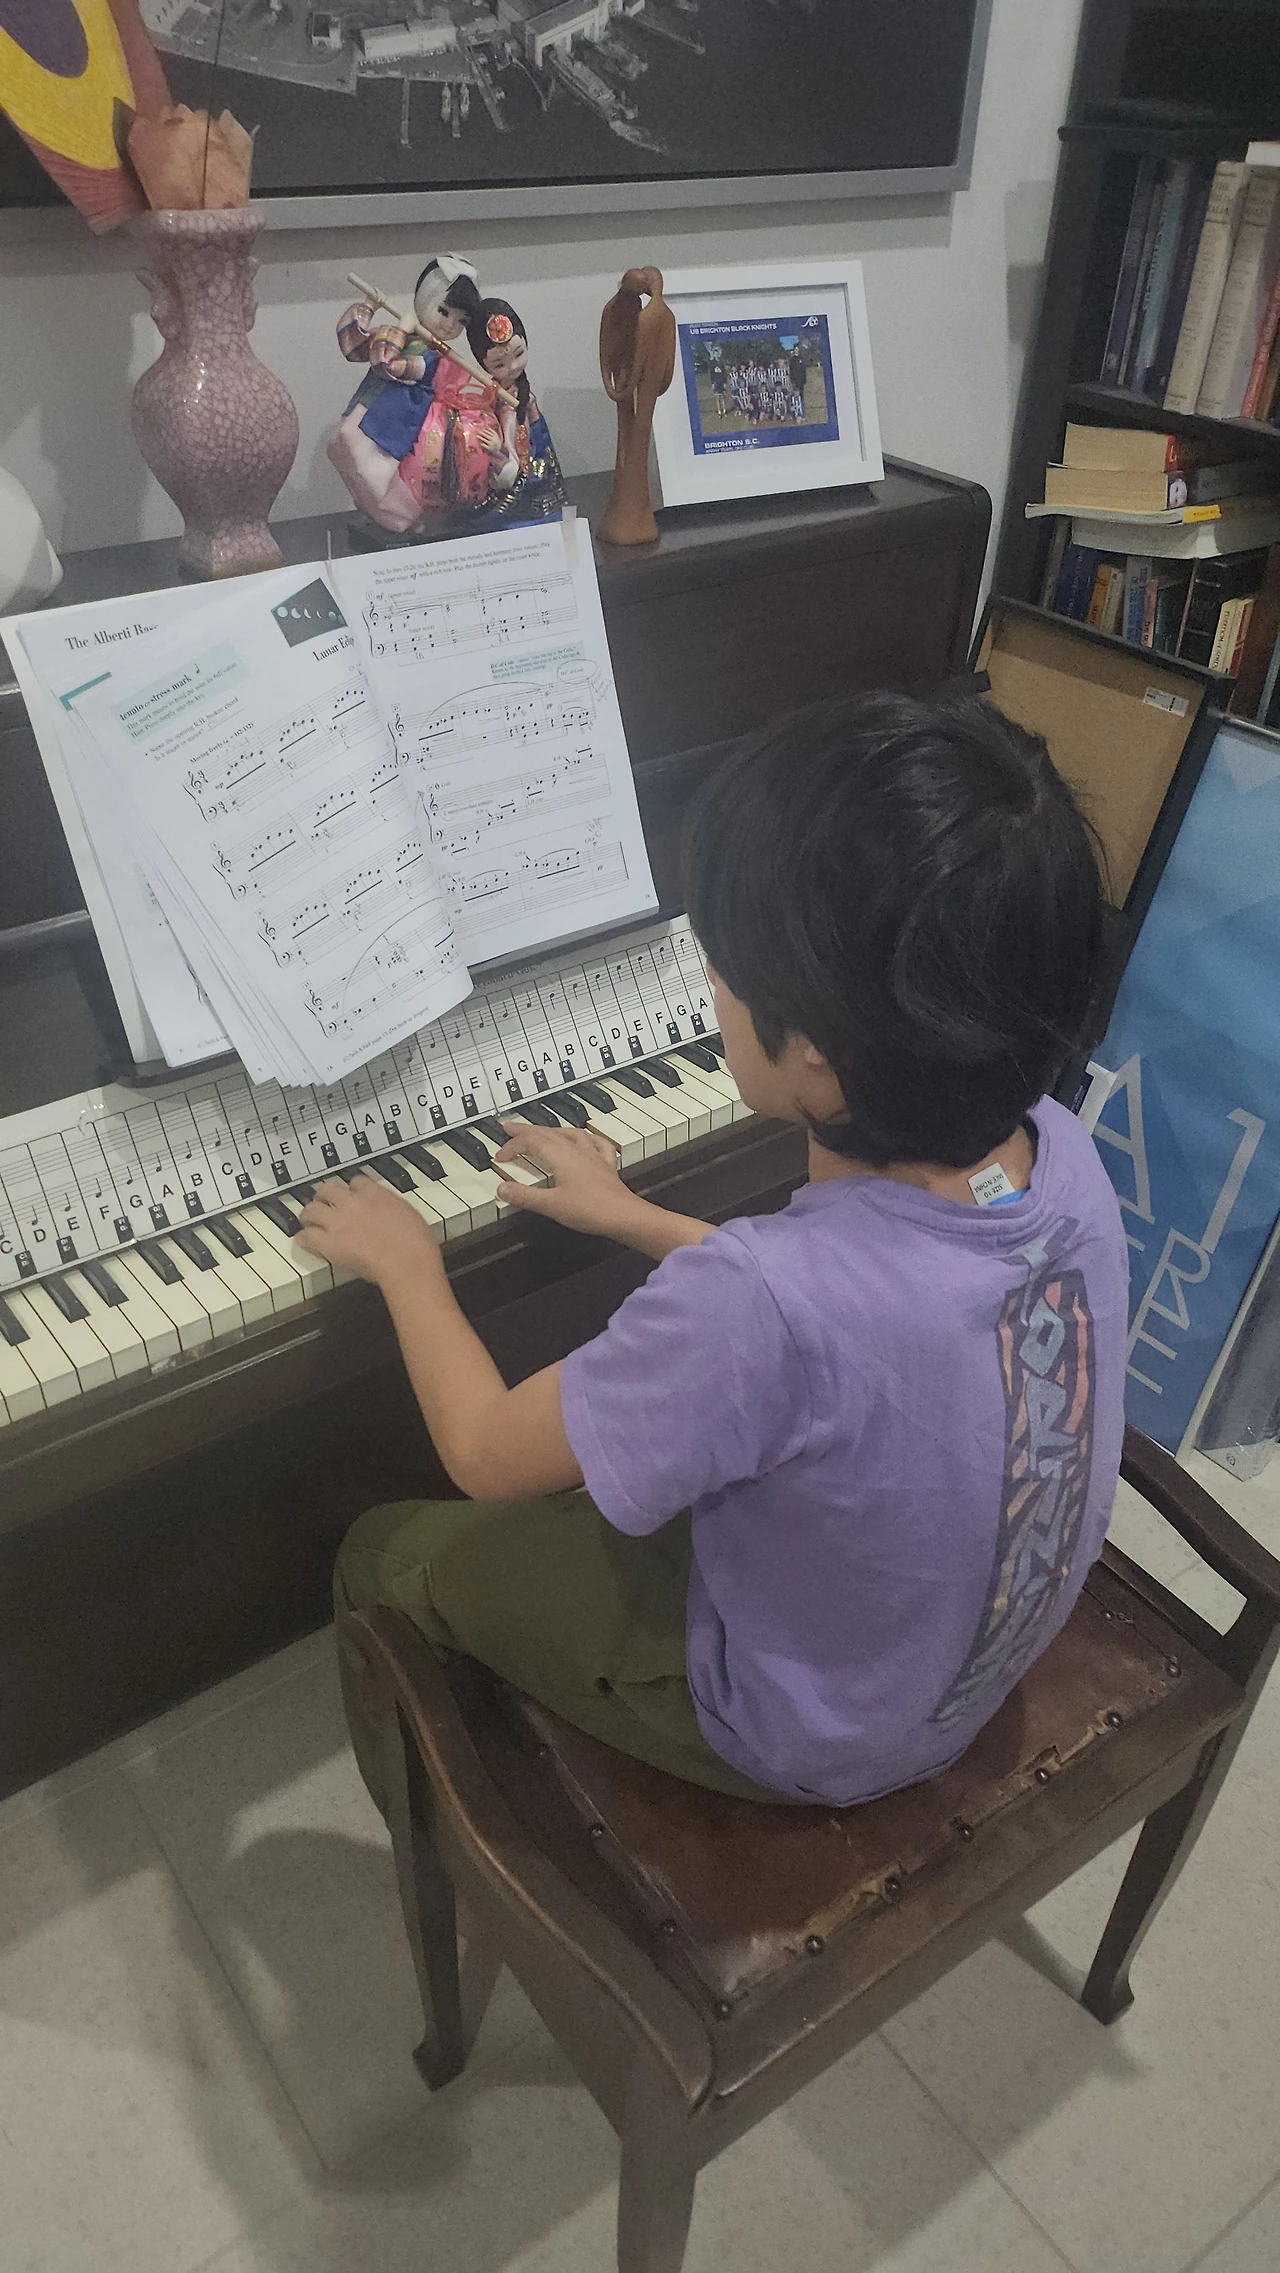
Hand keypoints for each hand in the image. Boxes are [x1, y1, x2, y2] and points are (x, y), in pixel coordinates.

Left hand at [295, 1173, 441, 1288]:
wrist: (406, 1261)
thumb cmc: (416, 1243)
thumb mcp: (409, 1213)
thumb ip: (392, 1208)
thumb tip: (388, 1211)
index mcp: (375, 1193)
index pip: (356, 1181)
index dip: (352, 1189)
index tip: (353, 1195)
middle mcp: (352, 1202)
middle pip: (328, 1188)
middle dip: (324, 1196)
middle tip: (323, 1203)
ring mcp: (337, 1222)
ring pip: (311, 1209)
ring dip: (309, 1215)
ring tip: (309, 1220)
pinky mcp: (328, 1243)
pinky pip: (306, 1236)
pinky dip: (304, 1238)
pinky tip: (305, 1241)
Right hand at [492, 1120, 633, 1237]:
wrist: (623, 1216)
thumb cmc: (590, 1210)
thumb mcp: (550, 1205)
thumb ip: (524, 1196)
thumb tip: (501, 1189)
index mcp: (561, 1156)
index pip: (531, 1142)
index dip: (512, 1147)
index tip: (499, 1156)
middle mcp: (577, 1150)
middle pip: (547, 1133)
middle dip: (526, 1129)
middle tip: (510, 1127)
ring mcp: (593, 1156)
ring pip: (570, 1134)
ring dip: (552, 1130)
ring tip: (543, 1130)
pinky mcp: (606, 1166)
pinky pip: (596, 1143)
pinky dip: (587, 1138)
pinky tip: (586, 1139)